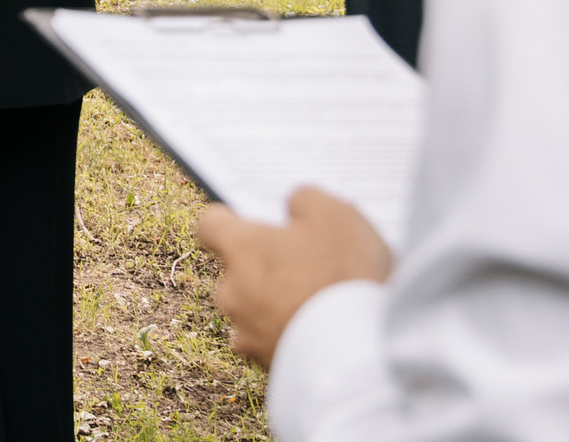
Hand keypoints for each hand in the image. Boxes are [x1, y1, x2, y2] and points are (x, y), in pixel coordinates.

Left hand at [196, 188, 393, 367]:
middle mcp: (232, 292)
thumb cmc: (344, 277)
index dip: (228, 220)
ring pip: (251, 313)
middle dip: (261, 269)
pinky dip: (288, 338)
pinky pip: (271, 346)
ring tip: (318, 305)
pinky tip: (321, 335)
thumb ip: (306, 200)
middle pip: (234, 272)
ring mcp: (247, 334)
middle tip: (303, 267)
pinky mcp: (267, 367)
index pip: (210, 225)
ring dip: (273, 307)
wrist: (359, 356)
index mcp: (241, 248)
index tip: (245, 221)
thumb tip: (295, 205)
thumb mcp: (336, 216)